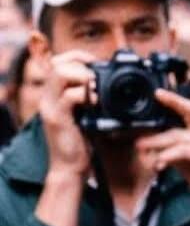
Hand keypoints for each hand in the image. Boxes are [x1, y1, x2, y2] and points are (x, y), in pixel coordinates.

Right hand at [36, 45, 94, 178]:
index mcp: (54, 94)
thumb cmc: (80, 143)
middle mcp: (48, 97)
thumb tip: (106, 84)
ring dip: (82, 76)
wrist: (70, 169)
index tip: (95, 63)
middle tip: (97, 76)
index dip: (77, 56)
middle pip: (57, 63)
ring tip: (95, 89)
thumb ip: (89, 98)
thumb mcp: (86, 114)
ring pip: (59, 74)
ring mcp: (50, 107)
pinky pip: (68, 97)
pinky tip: (95, 104)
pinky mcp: (56, 119)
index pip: (57, 61)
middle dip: (80, 63)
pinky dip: (85, 95)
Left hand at [137, 90, 189, 220]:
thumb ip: (176, 153)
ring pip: (178, 138)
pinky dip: (169, 155)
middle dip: (156, 133)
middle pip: (178, 126)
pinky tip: (160, 162)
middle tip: (138, 141)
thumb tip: (155, 149)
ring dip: (157, 145)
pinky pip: (184, 151)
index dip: (174, 100)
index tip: (158, 93)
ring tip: (143, 151)